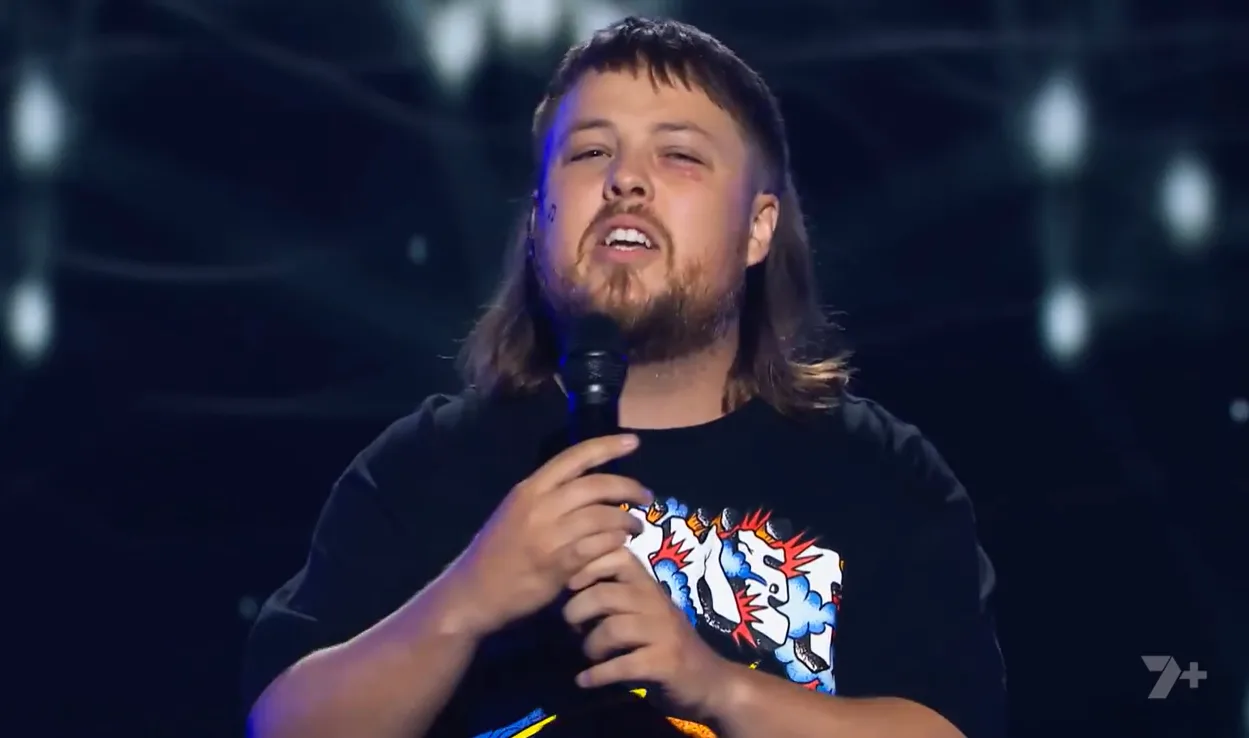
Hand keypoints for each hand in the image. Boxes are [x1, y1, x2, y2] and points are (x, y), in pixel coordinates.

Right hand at [444, 434, 651, 637]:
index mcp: (530, 489)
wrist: (473, 592)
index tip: (633, 442)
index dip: (607, 446)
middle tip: (646, 496)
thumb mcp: (515, 512)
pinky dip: (615, 544)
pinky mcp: (559, 564)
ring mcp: (550, 536)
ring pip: (603, 517)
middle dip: (628, 487)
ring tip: (637, 527)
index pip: (574, 456)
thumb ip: (547, 497)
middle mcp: (540, 506)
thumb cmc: (496, 552)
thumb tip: (584, 485)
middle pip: (596, 485)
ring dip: (627, 521)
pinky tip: (621, 546)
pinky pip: (599, 547)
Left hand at [562, 546, 735, 719]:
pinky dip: (597, 675)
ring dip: (589, 646)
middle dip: (576, 613)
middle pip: (603, 595)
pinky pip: (623, 665)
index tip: (570, 587)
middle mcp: (655, 601)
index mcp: (647, 584)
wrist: (708, 681)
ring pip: (611, 629)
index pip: (615, 555)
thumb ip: (611, 596)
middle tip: (572, 630)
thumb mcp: (641, 611)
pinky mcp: (665, 663)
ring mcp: (663, 632)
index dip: (586, 567)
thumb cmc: (663, 642)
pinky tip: (586, 681)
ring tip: (588, 657)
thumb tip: (562, 589)